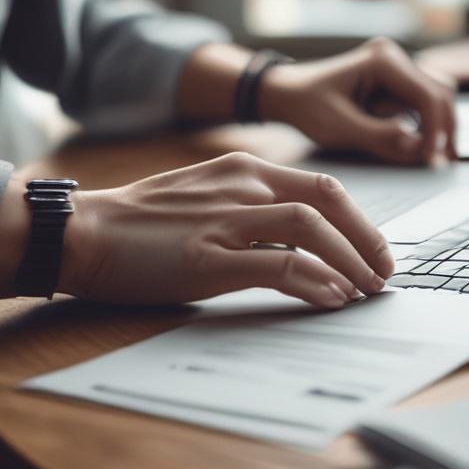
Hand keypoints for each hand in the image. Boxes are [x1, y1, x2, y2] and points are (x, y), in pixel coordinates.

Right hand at [60, 152, 394, 308]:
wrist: (84, 232)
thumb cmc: (143, 222)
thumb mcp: (206, 197)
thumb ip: (251, 210)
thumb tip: (300, 245)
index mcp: (244, 169)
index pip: (322, 187)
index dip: (359, 220)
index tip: (374, 249)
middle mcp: (241, 186)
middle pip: (328, 203)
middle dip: (367, 240)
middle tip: (384, 274)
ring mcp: (225, 220)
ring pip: (311, 230)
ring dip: (349, 262)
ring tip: (366, 290)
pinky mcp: (207, 258)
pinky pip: (279, 266)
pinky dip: (314, 282)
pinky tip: (332, 299)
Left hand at [259, 37, 456, 164]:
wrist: (287, 93)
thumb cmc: (306, 106)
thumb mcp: (339, 127)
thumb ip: (380, 137)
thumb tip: (417, 147)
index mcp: (382, 60)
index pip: (426, 95)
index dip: (435, 129)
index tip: (431, 159)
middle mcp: (394, 57)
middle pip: (441, 92)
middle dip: (446, 128)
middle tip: (444, 162)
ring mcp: (396, 68)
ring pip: (437, 96)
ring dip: (440, 126)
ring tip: (438, 159)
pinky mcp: (394, 82)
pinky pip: (422, 102)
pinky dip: (428, 124)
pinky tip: (425, 148)